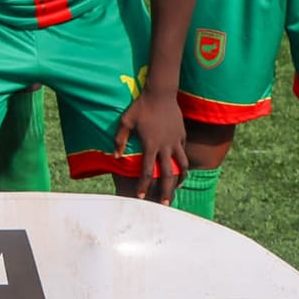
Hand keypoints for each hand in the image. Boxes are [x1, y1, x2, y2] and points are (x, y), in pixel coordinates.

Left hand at [114, 88, 185, 204]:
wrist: (161, 93)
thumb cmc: (140, 107)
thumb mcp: (125, 121)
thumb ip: (120, 139)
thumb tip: (115, 156)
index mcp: (151, 144)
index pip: (146, 171)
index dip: (143, 186)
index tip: (141, 197)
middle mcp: (165, 146)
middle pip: (168, 174)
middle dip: (166, 191)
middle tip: (165, 205)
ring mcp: (176, 141)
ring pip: (182, 165)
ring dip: (180, 179)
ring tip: (176, 188)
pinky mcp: (183, 135)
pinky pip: (183, 152)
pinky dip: (182, 162)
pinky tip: (179, 167)